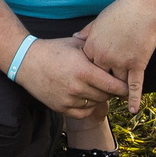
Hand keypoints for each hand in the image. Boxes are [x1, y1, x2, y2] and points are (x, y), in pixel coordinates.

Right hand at [13, 35, 127, 120]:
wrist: (26, 61)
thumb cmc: (54, 49)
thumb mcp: (77, 44)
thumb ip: (97, 52)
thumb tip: (118, 54)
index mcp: (84, 70)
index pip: (113, 85)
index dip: (124, 87)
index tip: (129, 85)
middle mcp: (77, 87)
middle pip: (106, 96)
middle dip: (112, 91)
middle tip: (112, 84)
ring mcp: (68, 99)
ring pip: (95, 104)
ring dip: (99, 98)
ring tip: (97, 87)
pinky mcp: (61, 108)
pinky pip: (83, 112)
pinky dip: (88, 106)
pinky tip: (86, 97)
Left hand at [74, 1, 155, 114]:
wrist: (141, 9)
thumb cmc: (119, 12)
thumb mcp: (98, 21)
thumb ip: (86, 32)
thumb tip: (75, 37)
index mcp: (91, 46)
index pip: (86, 68)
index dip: (88, 75)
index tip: (87, 81)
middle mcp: (103, 57)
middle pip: (99, 79)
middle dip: (100, 87)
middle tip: (100, 96)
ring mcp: (120, 62)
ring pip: (116, 83)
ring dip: (117, 91)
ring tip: (117, 100)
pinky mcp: (136, 64)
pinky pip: (134, 85)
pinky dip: (134, 98)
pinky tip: (133, 110)